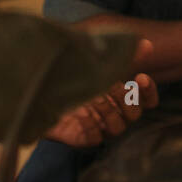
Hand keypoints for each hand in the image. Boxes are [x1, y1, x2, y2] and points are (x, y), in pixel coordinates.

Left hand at [44, 56, 158, 148]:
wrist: (33, 91)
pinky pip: (94, 137)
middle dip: (126, 99)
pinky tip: (81, 112)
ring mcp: (97, 127)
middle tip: (114, 86)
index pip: (146, 101)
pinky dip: (90, 125)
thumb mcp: (92, 63)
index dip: (148, 92)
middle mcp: (111, 114)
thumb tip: (145, 43)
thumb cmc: (67, 77)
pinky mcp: (80, 138)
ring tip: (95, 98)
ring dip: (108, 111)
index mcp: (117, 98)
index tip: (141, 76)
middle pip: (133, 114)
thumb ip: (118, 56)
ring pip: (116, 127)